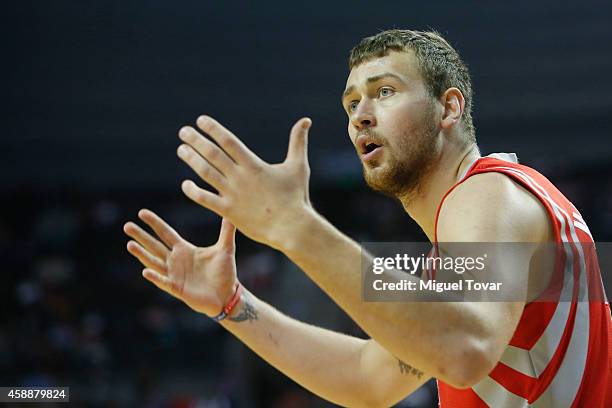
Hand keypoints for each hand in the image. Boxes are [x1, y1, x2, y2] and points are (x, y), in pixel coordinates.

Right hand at [123, 209, 237, 316]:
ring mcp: (174, 275)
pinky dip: (155, 277)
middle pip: (155, 246)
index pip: (166, 233)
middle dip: (141, 236)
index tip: (141, 212)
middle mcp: (175, 261)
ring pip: (154, 262)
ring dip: (142, 254)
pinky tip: (145, 271)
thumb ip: (226, 231)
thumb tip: (230, 212)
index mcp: (184, 249)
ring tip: (130, 245)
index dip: (154, 223)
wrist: (227, 295)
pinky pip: (164, 282)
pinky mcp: (177, 289)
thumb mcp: (225, 248)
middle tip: (127, 226)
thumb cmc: (224, 272)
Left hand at [176, 115, 312, 250]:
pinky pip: (205, 199)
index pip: (228, 141)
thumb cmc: (297, 197)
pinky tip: (185, 184)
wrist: (292, 227)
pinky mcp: (229, 211)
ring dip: (191, 159)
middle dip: (196, 140)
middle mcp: (240, 177)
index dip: (213, 129)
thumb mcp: (298, 166)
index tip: (200, 121)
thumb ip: (298, 142)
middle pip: (212, 154)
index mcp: (253, 165)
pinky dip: (193, 191)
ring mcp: (232, 194)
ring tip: (181, 149)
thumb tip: (306, 120)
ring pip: (206, 173)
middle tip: (183, 131)